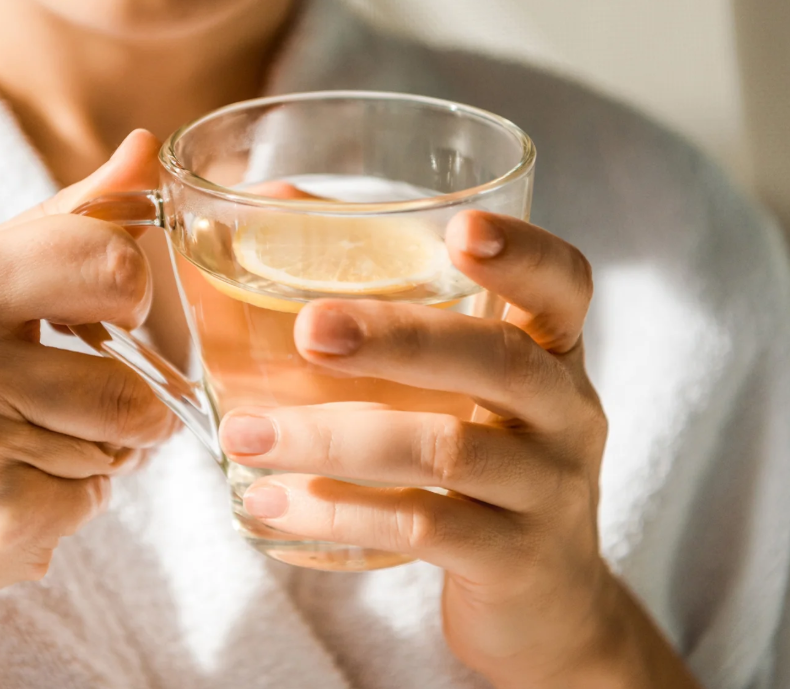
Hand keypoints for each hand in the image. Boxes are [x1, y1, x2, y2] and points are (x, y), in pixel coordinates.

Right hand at [0, 130, 176, 688]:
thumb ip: (61, 221)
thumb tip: (147, 149)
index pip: (109, 262)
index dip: (131, 296)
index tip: (105, 317)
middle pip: (137, 379)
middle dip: (134, 398)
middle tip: (88, 397)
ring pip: (123, 443)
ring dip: (103, 452)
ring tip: (32, 445)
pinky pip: (93, 500)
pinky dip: (70, 501)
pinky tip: (10, 491)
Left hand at [220, 212, 699, 688]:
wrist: (545, 605)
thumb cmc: (477, 465)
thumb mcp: (461, 389)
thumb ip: (389, 315)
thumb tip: (271, 205)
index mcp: (550, 353)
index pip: (564, 285)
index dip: (523, 251)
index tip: (460, 229)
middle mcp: (565, 413)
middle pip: (497, 358)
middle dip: (398, 337)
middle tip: (309, 330)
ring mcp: (547, 491)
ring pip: (446, 449)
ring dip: (333, 437)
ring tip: (244, 434)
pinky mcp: (515, 561)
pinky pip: (424, 528)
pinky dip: (339, 513)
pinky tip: (271, 503)